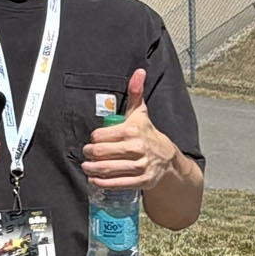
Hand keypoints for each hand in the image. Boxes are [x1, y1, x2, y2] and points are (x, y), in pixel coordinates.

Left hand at [82, 68, 176, 191]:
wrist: (168, 158)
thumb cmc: (148, 133)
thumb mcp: (140, 113)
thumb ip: (135, 92)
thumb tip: (139, 72)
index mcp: (133, 130)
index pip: (100, 136)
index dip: (92, 139)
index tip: (92, 141)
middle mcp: (136, 148)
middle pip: (100, 153)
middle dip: (89, 155)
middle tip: (86, 155)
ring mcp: (140, 166)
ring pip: (107, 169)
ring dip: (91, 170)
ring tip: (87, 168)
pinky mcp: (142, 181)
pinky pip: (117, 183)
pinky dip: (102, 184)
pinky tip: (94, 180)